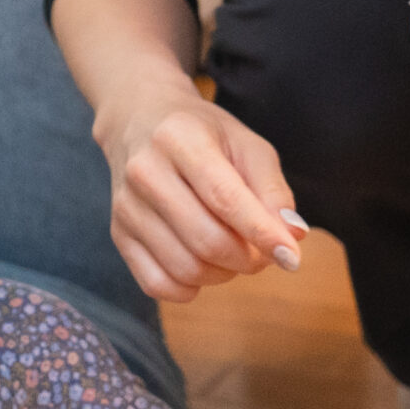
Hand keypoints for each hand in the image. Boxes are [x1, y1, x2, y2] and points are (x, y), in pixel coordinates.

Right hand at [98, 83, 306, 302]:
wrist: (139, 120)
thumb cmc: (202, 134)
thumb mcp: (246, 144)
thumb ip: (273, 189)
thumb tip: (292, 235)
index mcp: (179, 138)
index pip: (224, 198)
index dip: (262, 233)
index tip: (291, 257)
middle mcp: (144, 171)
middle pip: (207, 241)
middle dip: (248, 259)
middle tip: (262, 251)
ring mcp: (126, 205)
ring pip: (186, 269)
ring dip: (223, 273)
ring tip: (232, 252)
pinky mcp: (118, 232)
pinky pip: (157, 284)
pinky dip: (190, 288)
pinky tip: (202, 264)